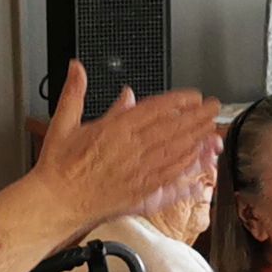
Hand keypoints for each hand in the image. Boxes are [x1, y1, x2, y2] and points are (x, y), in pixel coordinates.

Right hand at [35, 66, 221, 231]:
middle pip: (174, 129)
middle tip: (214, 108)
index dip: (179, 101)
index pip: (156, 110)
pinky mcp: (141, 192)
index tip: (194, 96)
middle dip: (198, 117)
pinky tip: (199, 162)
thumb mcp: (63, 123)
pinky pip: (172, 178)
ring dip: (198, 140)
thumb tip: (77, 69)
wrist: (57, 203)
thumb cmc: (59, 168)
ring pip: (177, 152)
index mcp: (115, 130)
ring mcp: (139, 172)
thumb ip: (74, 93)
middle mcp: (132, 150)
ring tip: (213, 129)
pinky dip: (188, 168)